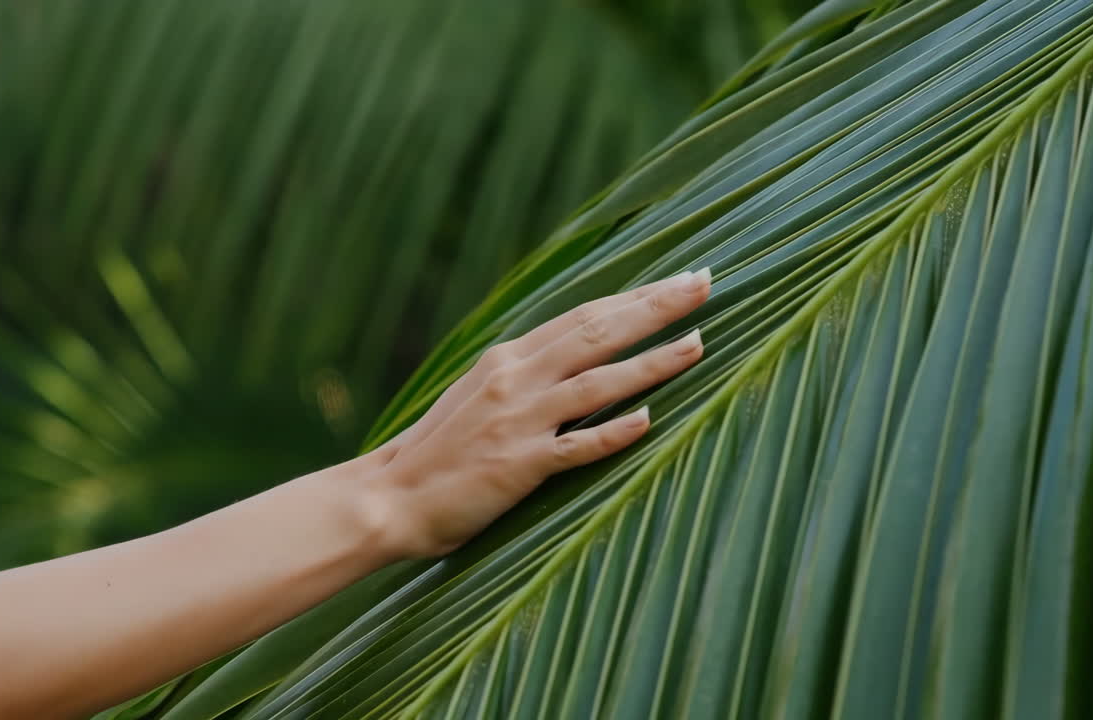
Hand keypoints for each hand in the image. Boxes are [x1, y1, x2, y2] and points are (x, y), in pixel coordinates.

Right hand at [364, 268, 710, 557]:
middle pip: (598, 333)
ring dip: (651, 363)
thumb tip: (572, 357)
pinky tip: (649, 419)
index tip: (680, 281)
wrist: (389, 498)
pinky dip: (612, 431)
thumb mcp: (477, 393)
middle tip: (703, 285)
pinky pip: (575, 446)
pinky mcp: (518, 466)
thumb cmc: (436, 451)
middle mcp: (515, 379)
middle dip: (655, 308)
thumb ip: (523, 373)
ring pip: (597, 382)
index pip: (584, 316)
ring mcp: (519, 420)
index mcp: (507, 358)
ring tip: (698, 345)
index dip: (636, 297)